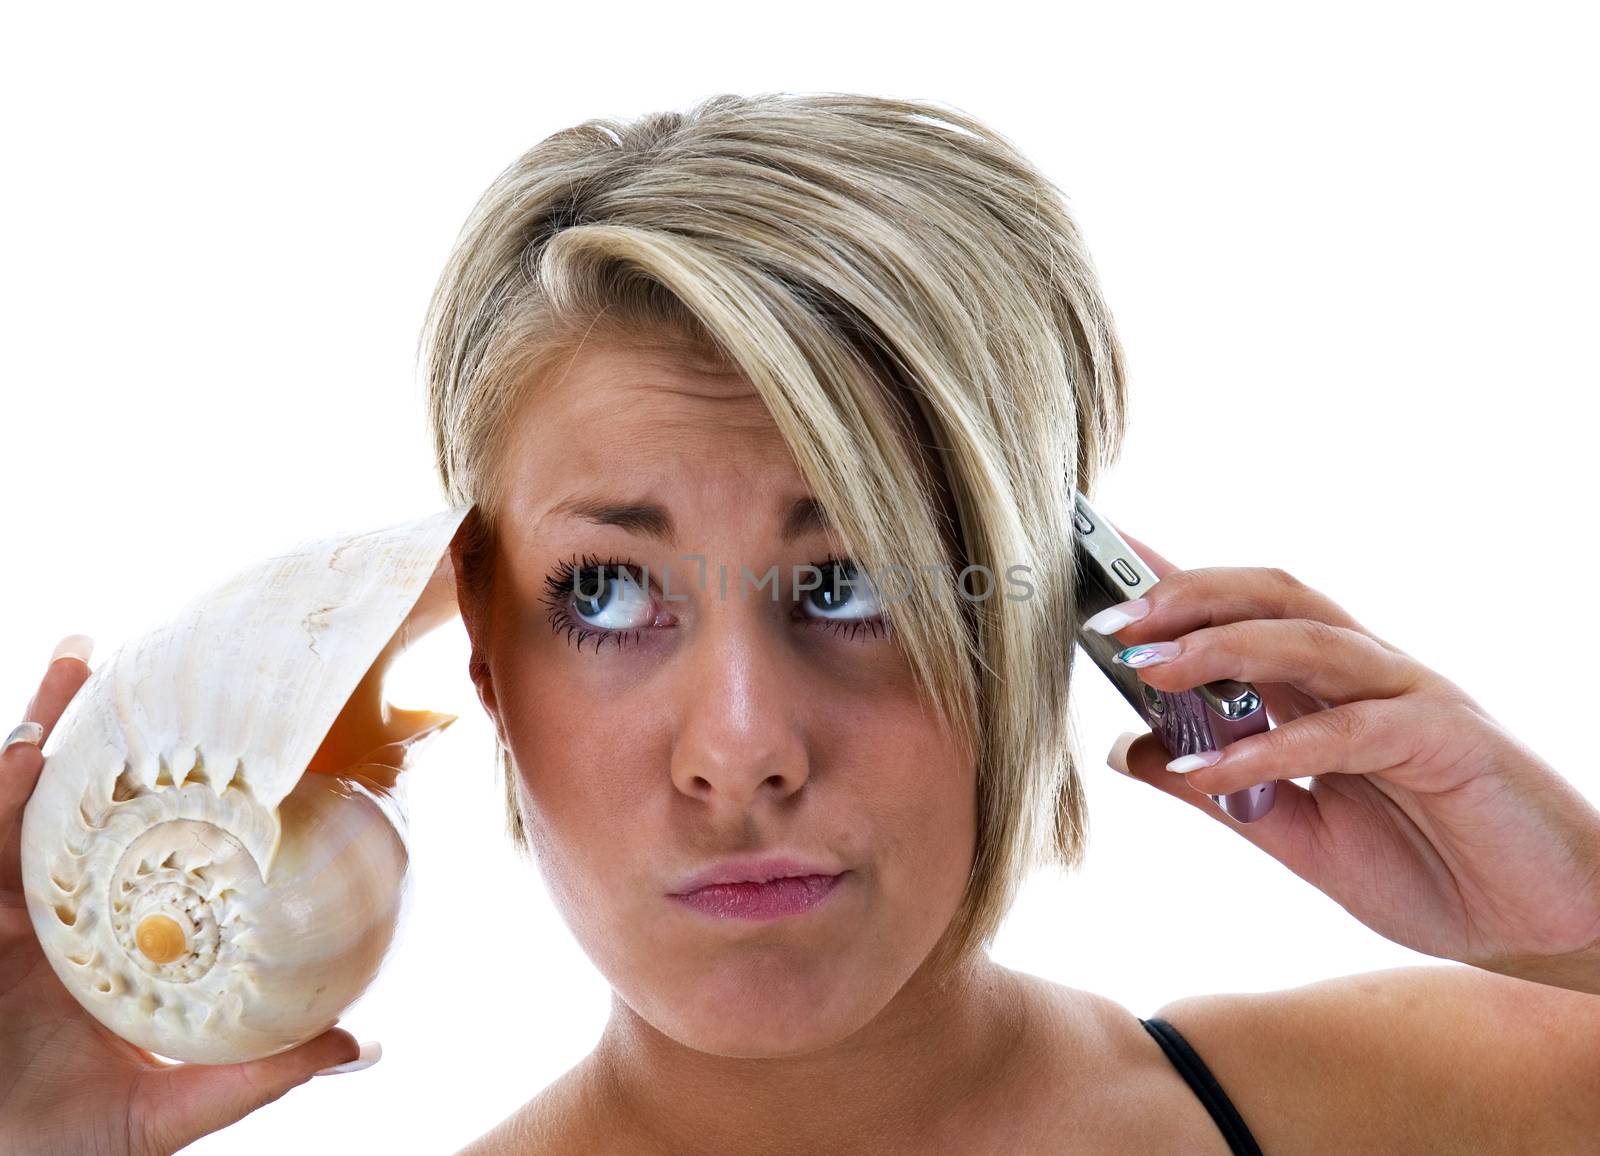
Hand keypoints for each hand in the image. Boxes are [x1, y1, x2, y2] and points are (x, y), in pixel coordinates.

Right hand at [1, 637, 369, 1155]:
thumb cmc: (67, 1139)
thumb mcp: (176, 1103)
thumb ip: (260, 1075)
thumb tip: (359, 1043)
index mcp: (116, 935)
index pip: (153, 846)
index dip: (180, 792)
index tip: (236, 736)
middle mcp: (63, 910)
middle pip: (87, 805)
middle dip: (107, 733)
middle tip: (149, 657)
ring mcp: (8, 911)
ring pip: (27, 803)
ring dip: (48, 729)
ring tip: (83, 659)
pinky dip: (4, 795)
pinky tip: (28, 751)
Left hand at [1097, 526, 1599, 994]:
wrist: (1545, 928)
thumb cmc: (1432, 869)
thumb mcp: (1297, 836)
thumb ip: (1221, 793)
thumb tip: (1131, 754)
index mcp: (1327, 688)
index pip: (1242, 611)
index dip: (1172, 581)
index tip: (1096, 563)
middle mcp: (1365, 674)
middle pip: (1271, 596)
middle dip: (1187, 596)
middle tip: (1110, 616)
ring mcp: (1410, 697)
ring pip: (1311, 640)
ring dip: (1224, 647)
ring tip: (1151, 667)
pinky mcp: (1449, 740)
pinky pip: (1352, 730)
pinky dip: (1278, 747)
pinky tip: (1216, 771)